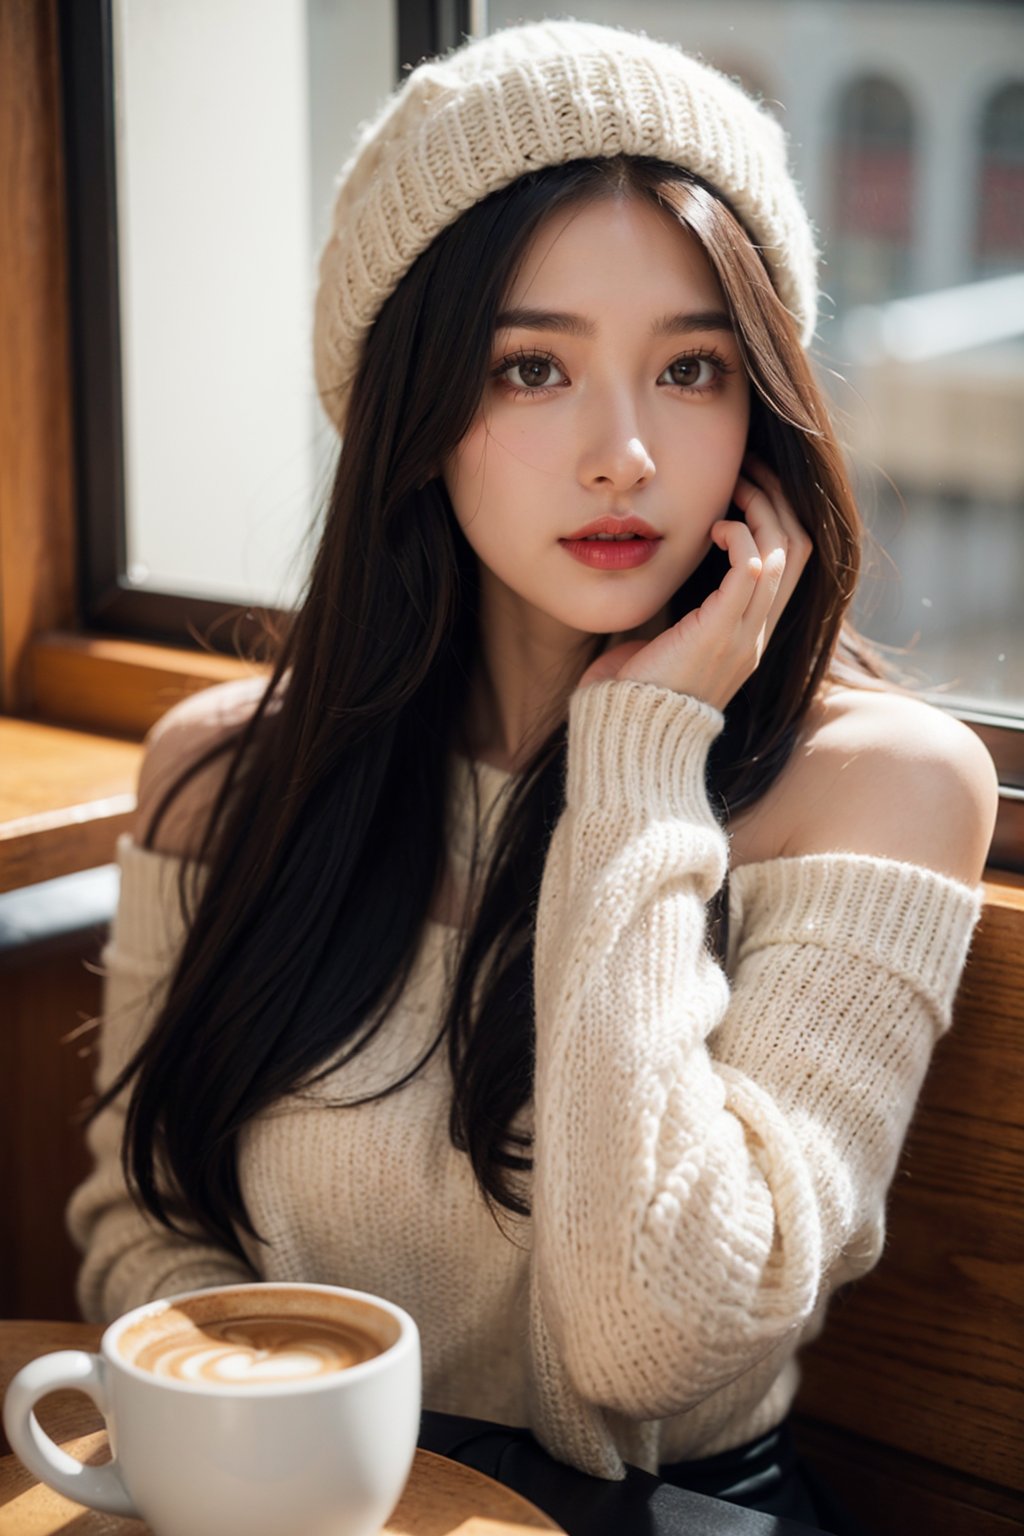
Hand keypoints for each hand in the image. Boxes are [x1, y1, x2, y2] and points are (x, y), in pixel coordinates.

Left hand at [577, 454, 812, 710]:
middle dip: (777, 500)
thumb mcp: (660, 643)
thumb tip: (656, 575)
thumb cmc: (631, 698)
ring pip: (784, 551)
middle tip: (747, 467)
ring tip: (734, 483)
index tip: (742, 484)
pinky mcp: (722, 634)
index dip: (774, 517)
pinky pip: (754, 569)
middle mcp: (756, 635)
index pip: (788, 564)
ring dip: (761, 507)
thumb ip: (672, 612)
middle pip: (799, 549)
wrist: (626, 740)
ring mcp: (745, 636)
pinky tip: (715, 528)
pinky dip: (740, 538)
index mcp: (746, 637)